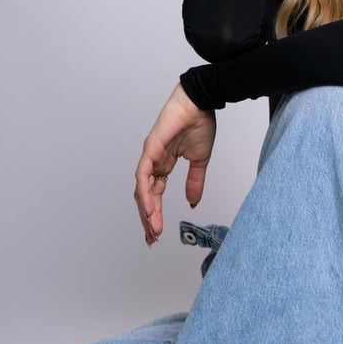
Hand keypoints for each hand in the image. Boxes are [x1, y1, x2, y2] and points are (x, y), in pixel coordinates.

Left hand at [134, 83, 215, 244]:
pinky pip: (144, 176)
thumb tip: (193, 202)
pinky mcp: (150, 149)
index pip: (156, 194)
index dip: (156, 214)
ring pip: (142, 189)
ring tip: (152, 230)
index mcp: (164, 165)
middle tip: (152, 239)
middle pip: (146, 196)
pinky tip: (149, 210)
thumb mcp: (200, 161)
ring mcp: (150, 156)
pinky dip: (145, 194)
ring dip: (146, 211)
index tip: (158, 233)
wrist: (200, 103)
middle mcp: (154, 163)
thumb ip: (195, 182)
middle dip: (149, 219)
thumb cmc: (200, 125)